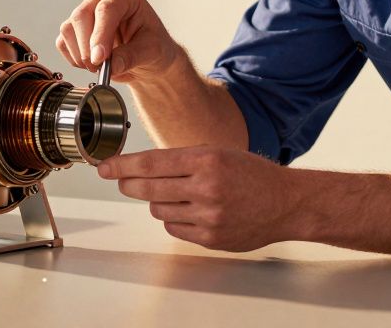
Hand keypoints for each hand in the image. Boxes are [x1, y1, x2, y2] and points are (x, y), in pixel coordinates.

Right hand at [56, 0, 179, 83]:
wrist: (146, 57)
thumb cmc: (153, 46)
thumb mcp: (151, 51)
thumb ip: (130, 56)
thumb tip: (110, 65)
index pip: (106, 9)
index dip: (100, 35)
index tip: (100, 59)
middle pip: (82, 16)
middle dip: (88, 47)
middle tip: (100, 68)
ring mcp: (85, 9)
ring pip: (69, 29)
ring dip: (80, 55)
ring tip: (100, 68)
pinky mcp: (74, 27)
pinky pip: (63, 42)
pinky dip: (74, 58)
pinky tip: (91, 64)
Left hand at [97, 146, 299, 251]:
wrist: (285, 203)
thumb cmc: (251, 174)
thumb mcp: (218, 152)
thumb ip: (182, 159)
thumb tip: (140, 167)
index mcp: (206, 159)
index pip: (151, 163)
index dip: (122, 165)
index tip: (104, 167)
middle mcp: (206, 187)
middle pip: (147, 188)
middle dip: (128, 184)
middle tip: (121, 180)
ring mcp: (208, 216)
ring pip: (158, 209)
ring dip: (158, 201)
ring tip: (178, 194)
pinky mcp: (210, 238)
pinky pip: (174, 227)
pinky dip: (175, 218)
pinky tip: (190, 210)